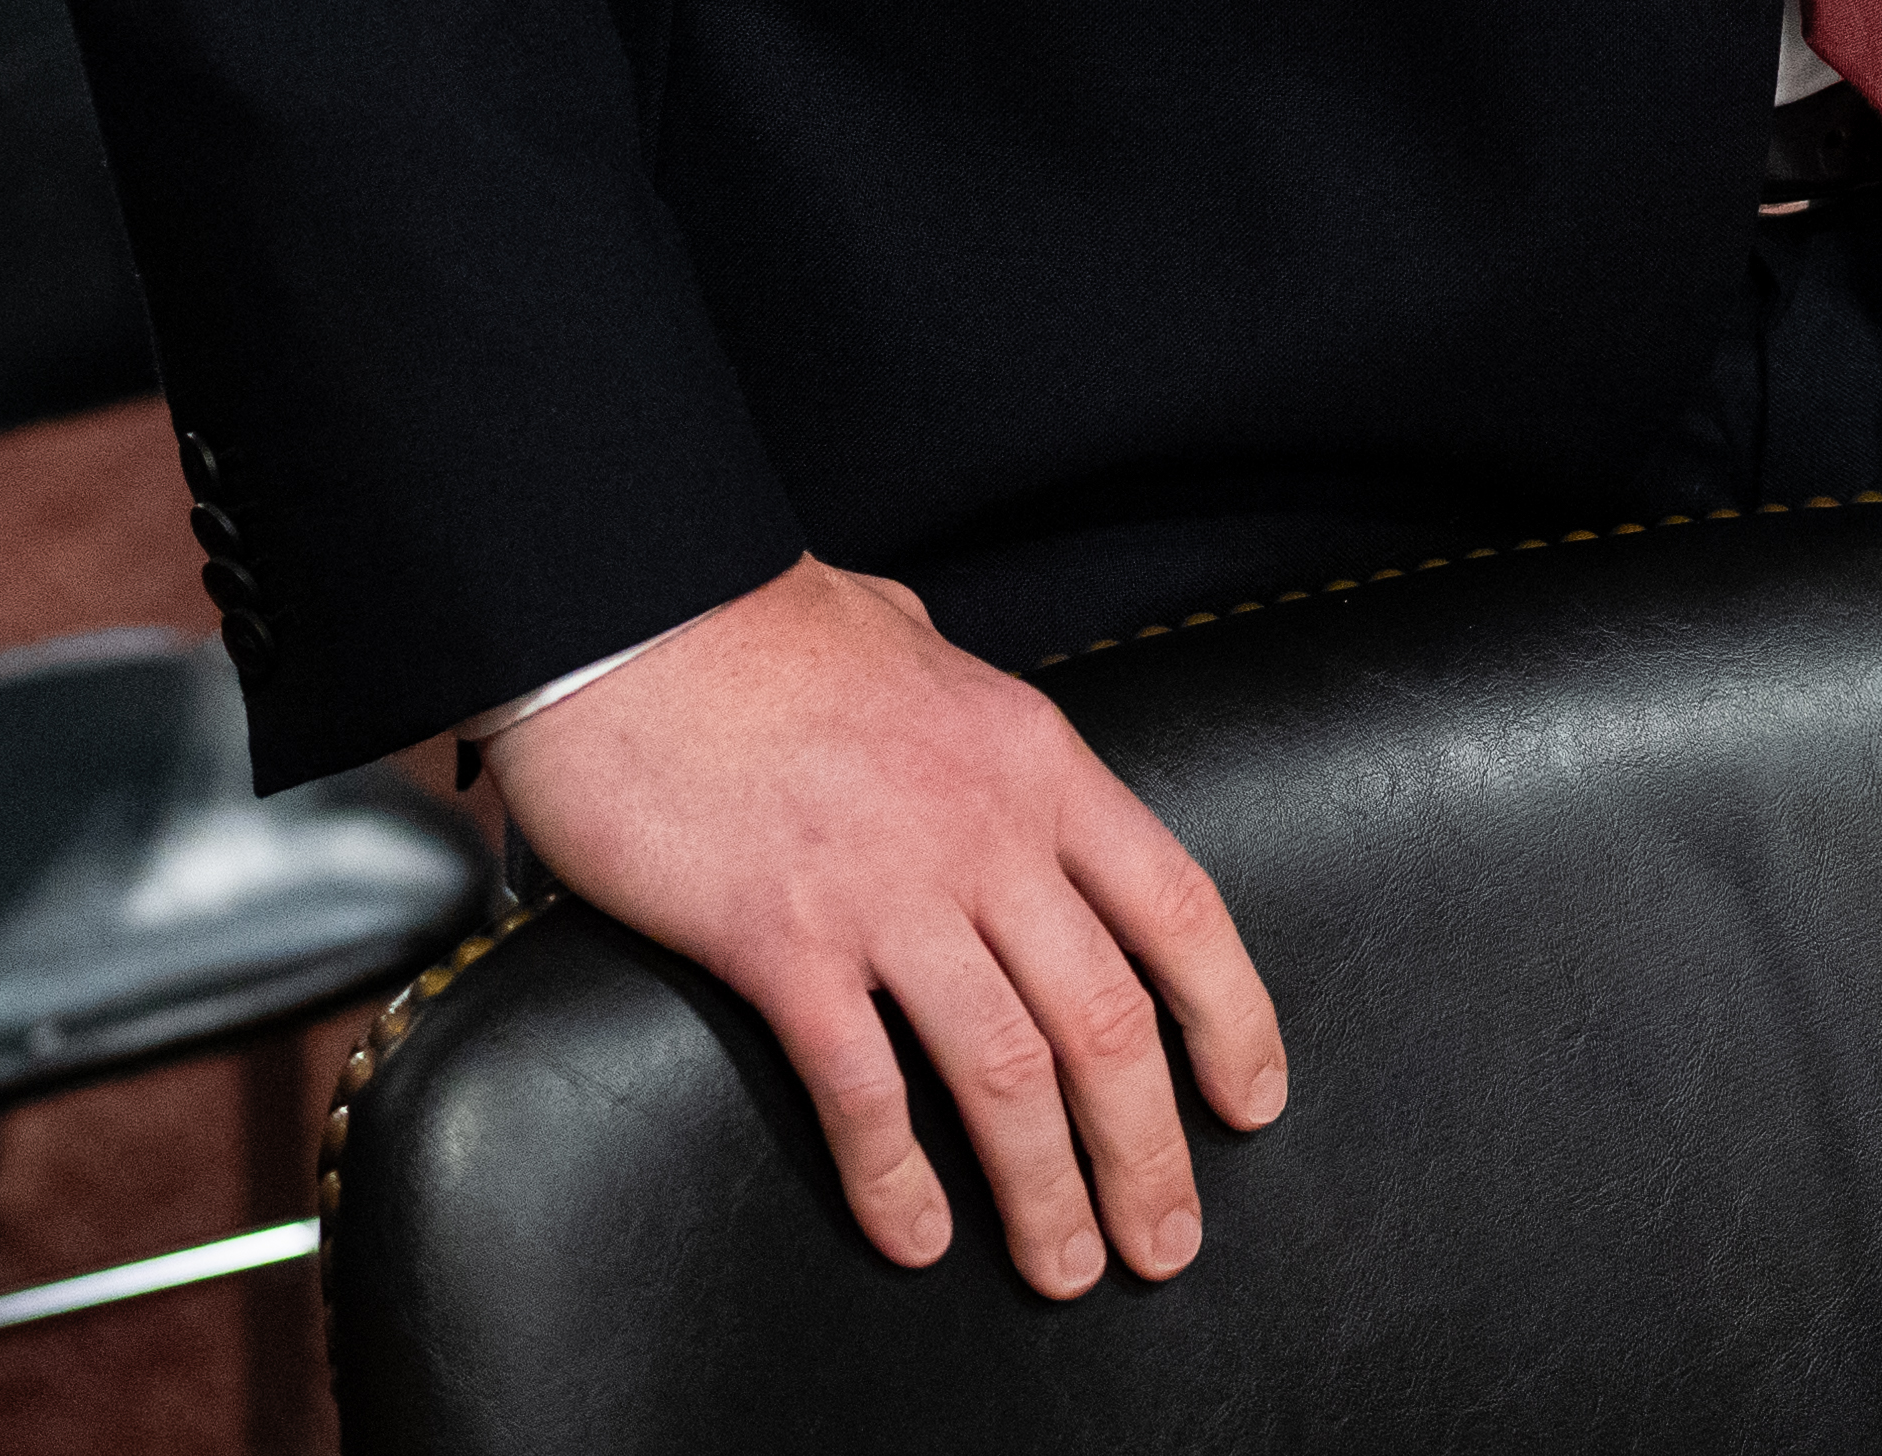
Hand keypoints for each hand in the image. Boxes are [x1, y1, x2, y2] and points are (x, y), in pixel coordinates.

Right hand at [478, 558, 1289, 1295]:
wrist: (630, 615)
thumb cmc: (759, 625)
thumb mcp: (911, 636)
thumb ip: (962, 698)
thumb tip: (965, 706)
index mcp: (1037, 762)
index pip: (1178, 908)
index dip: (1232, 1019)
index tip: (1251, 1104)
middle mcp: (985, 834)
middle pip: (1108, 1020)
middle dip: (1149, 1149)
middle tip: (1167, 1239)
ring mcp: (887, 893)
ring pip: (1008, 1074)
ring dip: (1047, 1190)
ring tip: (1068, 1268)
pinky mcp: (782, 942)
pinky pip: (862, 1087)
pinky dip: (895, 1175)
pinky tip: (916, 1234)